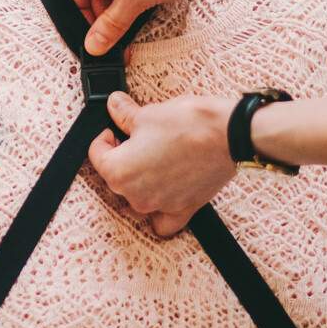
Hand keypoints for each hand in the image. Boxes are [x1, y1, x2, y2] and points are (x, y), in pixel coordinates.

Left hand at [87, 91, 234, 237]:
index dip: (104, 136)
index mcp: (120, 171)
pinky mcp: (182, 210)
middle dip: (121, 156)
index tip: (114, 128)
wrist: (230, 135)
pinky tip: (162, 194)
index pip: (96, 154)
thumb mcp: (148, 113)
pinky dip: (158, 211)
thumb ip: (124, 115)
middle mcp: (135, 195)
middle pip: (115, 177)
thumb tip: (114, 106)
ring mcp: (159, 206)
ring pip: (136, 198)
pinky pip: (161, 221)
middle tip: (136, 137)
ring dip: (138, 181)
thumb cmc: (191, 125)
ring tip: (154, 157)